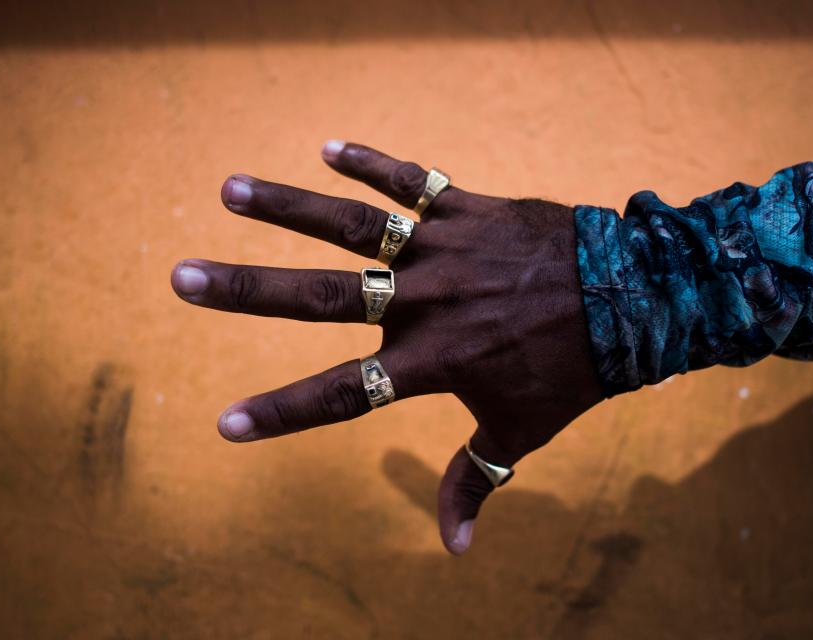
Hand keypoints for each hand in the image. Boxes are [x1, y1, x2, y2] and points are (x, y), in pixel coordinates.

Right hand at [170, 142, 604, 553]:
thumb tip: (453, 551)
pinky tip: (327, 146)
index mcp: (430, 361)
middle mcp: (423, 302)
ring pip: (352, 225)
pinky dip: (372, 163)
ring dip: (288, 206)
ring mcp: (442, 249)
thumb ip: (474, 481)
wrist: (631, 301)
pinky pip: (412, 181)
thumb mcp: (520, 430)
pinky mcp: (467, 210)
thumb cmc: (572, 371)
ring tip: (231, 190)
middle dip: (245, 291)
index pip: (341, 393)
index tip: (224, 424)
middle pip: (319, 297)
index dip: (282, 412)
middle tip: (180, 278)